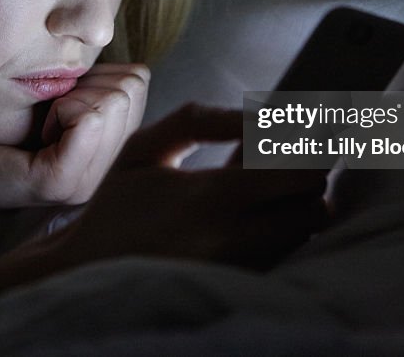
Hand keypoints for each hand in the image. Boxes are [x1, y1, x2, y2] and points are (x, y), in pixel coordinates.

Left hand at [0, 62, 149, 218]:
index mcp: (105, 148)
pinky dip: (61, 109)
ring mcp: (86, 182)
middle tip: (45, 110)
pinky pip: (88, 120)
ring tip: (40, 122)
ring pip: (112, 102)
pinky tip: (36, 129)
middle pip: (131, 89)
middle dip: (86, 83)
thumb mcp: (51, 93)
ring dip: (71, 97)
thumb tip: (114, 41)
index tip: (55, 96)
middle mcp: (103, 170)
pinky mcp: (61, 183)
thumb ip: (89, 82)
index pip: (138, 81)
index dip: (95, 73)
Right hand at [53, 104, 328, 270]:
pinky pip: (283, 256)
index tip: (299, 134)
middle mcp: (234, 239)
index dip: (308, 150)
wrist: (88, 271)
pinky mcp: (239, 287)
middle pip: (315, 207)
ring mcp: (239, 269)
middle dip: (306, 180)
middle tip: (281, 161)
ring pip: (304, 234)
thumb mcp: (143, 147)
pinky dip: (279, 233)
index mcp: (211, 196)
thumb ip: (200, 120)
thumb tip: (254, 116)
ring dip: (294, 208)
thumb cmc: (117, 206)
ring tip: (258, 192)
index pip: (299, 173)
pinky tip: (247, 218)